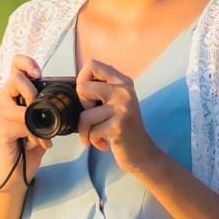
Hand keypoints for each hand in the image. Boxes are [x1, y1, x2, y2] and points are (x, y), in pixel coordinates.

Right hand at [0, 54, 52, 188]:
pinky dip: (34, 134)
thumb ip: (49, 103)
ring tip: (42, 133)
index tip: (39, 73)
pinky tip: (37, 142)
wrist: (22, 169)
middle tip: (42, 108)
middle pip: (15, 79)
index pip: (14, 64)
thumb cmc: (34, 141)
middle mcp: (2, 98)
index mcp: (14, 91)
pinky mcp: (1, 129)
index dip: (26, 62)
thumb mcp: (46, 117)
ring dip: (36, 120)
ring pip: (20, 105)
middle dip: (33, 92)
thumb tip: (69, 91)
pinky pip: (22, 124)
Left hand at [75, 57, 163, 176]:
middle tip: (94, 117)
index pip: (92, 64)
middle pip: (82, 87)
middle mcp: (124, 91)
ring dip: (85, 130)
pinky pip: (91, 131)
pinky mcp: (119, 126)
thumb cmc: (122, 128)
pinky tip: (103, 143)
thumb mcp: (115, 102)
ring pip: (84, 115)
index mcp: (122, 81)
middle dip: (82, 106)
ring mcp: (123, 108)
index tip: (88, 97)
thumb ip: (100, 89)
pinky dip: (92, 140)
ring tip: (97, 134)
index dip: (82, 80)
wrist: (142, 153)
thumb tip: (75, 83)